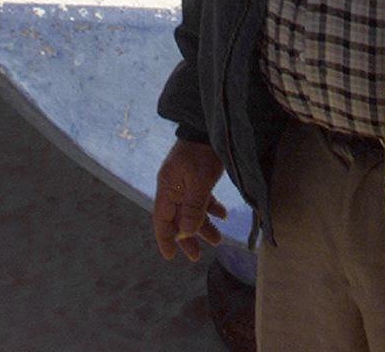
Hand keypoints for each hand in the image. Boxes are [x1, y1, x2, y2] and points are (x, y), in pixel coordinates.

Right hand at [152, 139, 227, 260]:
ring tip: (218, 240)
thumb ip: (192, 208)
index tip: (171, 256)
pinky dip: (210, 209)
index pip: (161, 220)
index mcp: (167, 188)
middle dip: (187, 238)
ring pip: (191, 211)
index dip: (165, 239)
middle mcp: (174, 188)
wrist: (210, 128)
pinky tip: (223, 215)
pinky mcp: (197, 178)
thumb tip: (186, 233)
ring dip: (203, 226)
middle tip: (197, 256)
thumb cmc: (202, 154)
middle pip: (177, 219)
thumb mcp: (199, 182)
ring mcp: (185, 183)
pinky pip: (201, 200)